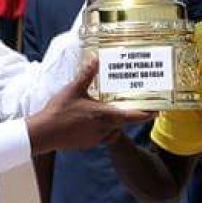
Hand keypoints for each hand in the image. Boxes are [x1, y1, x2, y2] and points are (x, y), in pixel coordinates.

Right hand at [26, 60, 153, 154]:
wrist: (44, 134)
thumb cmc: (59, 111)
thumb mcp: (73, 89)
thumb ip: (87, 74)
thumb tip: (96, 59)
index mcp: (103, 114)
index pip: (131, 116)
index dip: (146, 114)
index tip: (157, 111)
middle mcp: (104, 128)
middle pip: (124, 123)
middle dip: (131, 115)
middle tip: (137, 106)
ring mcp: (96, 138)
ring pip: (114, 130)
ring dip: (116, 122)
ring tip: (113, 110)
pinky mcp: (88, 143)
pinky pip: (103, 135)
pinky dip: (104, 128)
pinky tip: (95, 120)